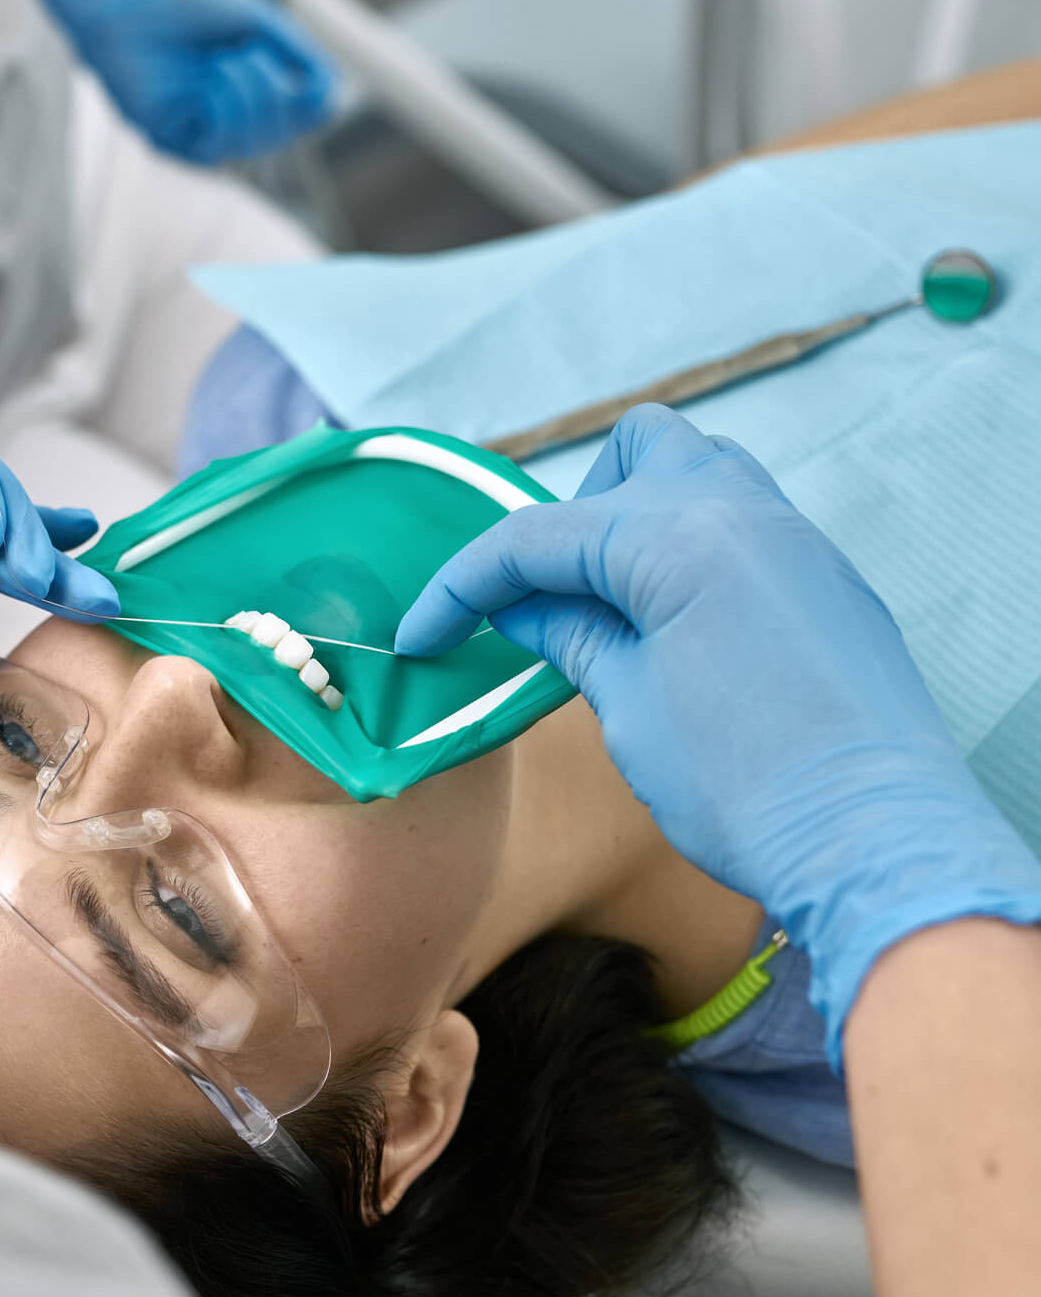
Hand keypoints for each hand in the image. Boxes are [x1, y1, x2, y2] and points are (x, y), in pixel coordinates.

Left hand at [36, 0, 337, 164]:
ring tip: (226, 61)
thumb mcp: (256, 21)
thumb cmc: (183, 1)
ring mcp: (198, 127)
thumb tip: (330, 87)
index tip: (316, 80)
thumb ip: (295, 52)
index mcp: (251, 81)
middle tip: (252, 54)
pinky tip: (210, 81)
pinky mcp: (170, 137)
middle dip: (278, 95)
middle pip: (281, 134)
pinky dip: (223, 110)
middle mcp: (228, 110)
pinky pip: (216, 146)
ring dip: (250, 98)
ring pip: (251, 144)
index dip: (317, 105)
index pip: (301, 115)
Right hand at [396, 405, 1040, 1063]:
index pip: (536, 537)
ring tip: (610, 601)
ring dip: (636, 513)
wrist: (874, 841)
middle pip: (630, 454)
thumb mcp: (627, 708)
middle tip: (543, 602)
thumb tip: (523, 611)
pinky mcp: (827, 579)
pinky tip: (673, 626)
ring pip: (697, 469)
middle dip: (565, 520)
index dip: (462, 586)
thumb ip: (572, 638)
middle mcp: (743, 512)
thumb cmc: (744, 784)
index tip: (422, 634)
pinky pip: (741, 522)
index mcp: (678, 536)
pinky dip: (688, 549)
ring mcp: (796, 540)